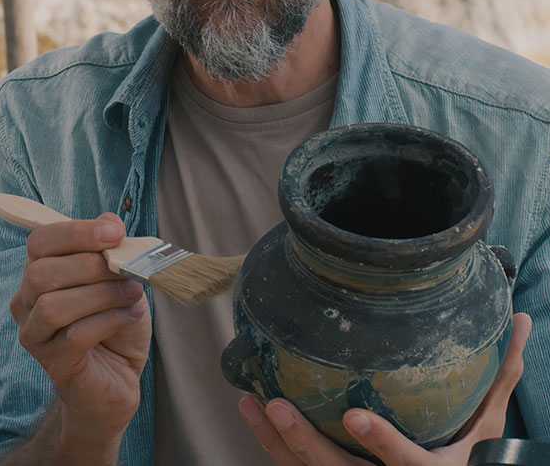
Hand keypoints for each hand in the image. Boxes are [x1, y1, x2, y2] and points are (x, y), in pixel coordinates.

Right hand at [10, 212, 151, 438]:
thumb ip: (112, 250)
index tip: (115, 233)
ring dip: (102, 294)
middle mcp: (26, 303)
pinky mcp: (54, 364)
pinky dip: (110, 320)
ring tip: (133, 293)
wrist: (118, 378)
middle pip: (40, 273)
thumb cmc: (115, 322)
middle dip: (91, 265)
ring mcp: (35, 336)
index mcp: (40, 272)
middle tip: (128, 270)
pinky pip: (75, 335)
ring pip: (53, 306)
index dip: (77, 233)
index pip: (40, 241)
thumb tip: (109, 221)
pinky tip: (131, 315)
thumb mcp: (120, 278)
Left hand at [239, 312, 530, 464]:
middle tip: (274, 404)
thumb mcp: (486, 428)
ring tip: (249, 400)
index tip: (353, 415)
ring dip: (275, 440)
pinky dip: (272, 444)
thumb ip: (502, 377)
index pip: (404, 462)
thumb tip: (523, 320)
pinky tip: (252, 409)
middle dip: (304, 442)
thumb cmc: (465, 459)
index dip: (380, 442)